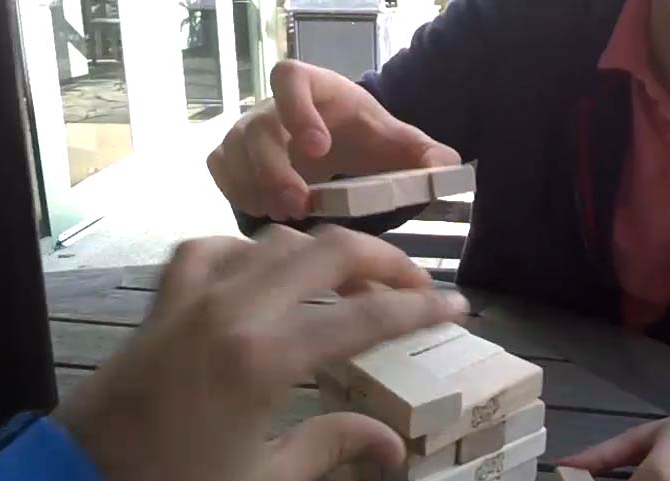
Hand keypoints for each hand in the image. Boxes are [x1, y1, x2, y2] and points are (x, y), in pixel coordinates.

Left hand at [52, 226, 467, 480]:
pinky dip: (247, 252)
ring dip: (320, 253)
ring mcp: (189, 301)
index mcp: (263, 360)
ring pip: (271, 243)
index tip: (457, 307)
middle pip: (324, 253)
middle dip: (380, 261)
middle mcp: (230, 311)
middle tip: (413, 288)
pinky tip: (261, 276)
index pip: (363, 318)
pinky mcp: (160, 307)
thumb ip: (332, 447)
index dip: (418, 311)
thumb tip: (394, 443)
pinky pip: (209, 251)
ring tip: (349, 283)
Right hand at [207, 60, 459, 221]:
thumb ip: (422, 152)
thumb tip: (447, 165)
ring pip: (232, 154)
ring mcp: (246, 131)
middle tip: (299, 204)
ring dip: (255, 188)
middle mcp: (271, 106)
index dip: (297, 109)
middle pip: (256, 128)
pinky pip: (222, 172)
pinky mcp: (232, 157)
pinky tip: (266, 212)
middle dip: (273, 169)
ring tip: (286, 215)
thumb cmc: (362, 136)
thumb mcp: (394, 141)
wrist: (337, 142)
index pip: (289, 77)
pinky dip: (238, 193)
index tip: (318, 147)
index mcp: (313, 88)